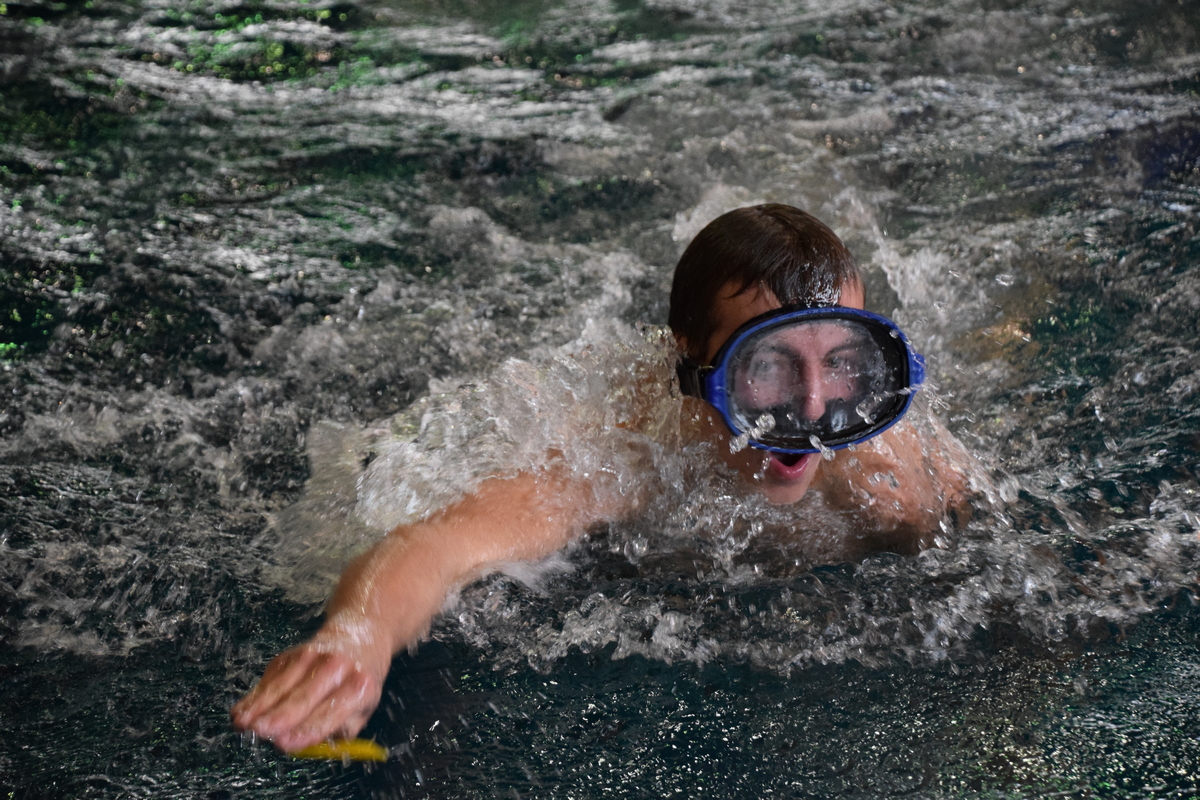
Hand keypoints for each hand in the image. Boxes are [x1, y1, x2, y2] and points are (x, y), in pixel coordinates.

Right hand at [231, 641, 384, 752]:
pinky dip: (255, 695)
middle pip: (303, 697)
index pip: (330, 713)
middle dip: (279, 716)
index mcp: (360, 687)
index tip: (284, 744)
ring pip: (281, 685)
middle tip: (259, 731)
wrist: (358, 636)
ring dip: (259, 705)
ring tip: (241, 723)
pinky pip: (270, 678)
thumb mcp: (363, 708)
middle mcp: (336, 668)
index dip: (305, 730)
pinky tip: (243, 710)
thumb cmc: (358, 682)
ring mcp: (312, 657)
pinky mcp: (292, 653)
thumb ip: (339, 729)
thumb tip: (307, 744)